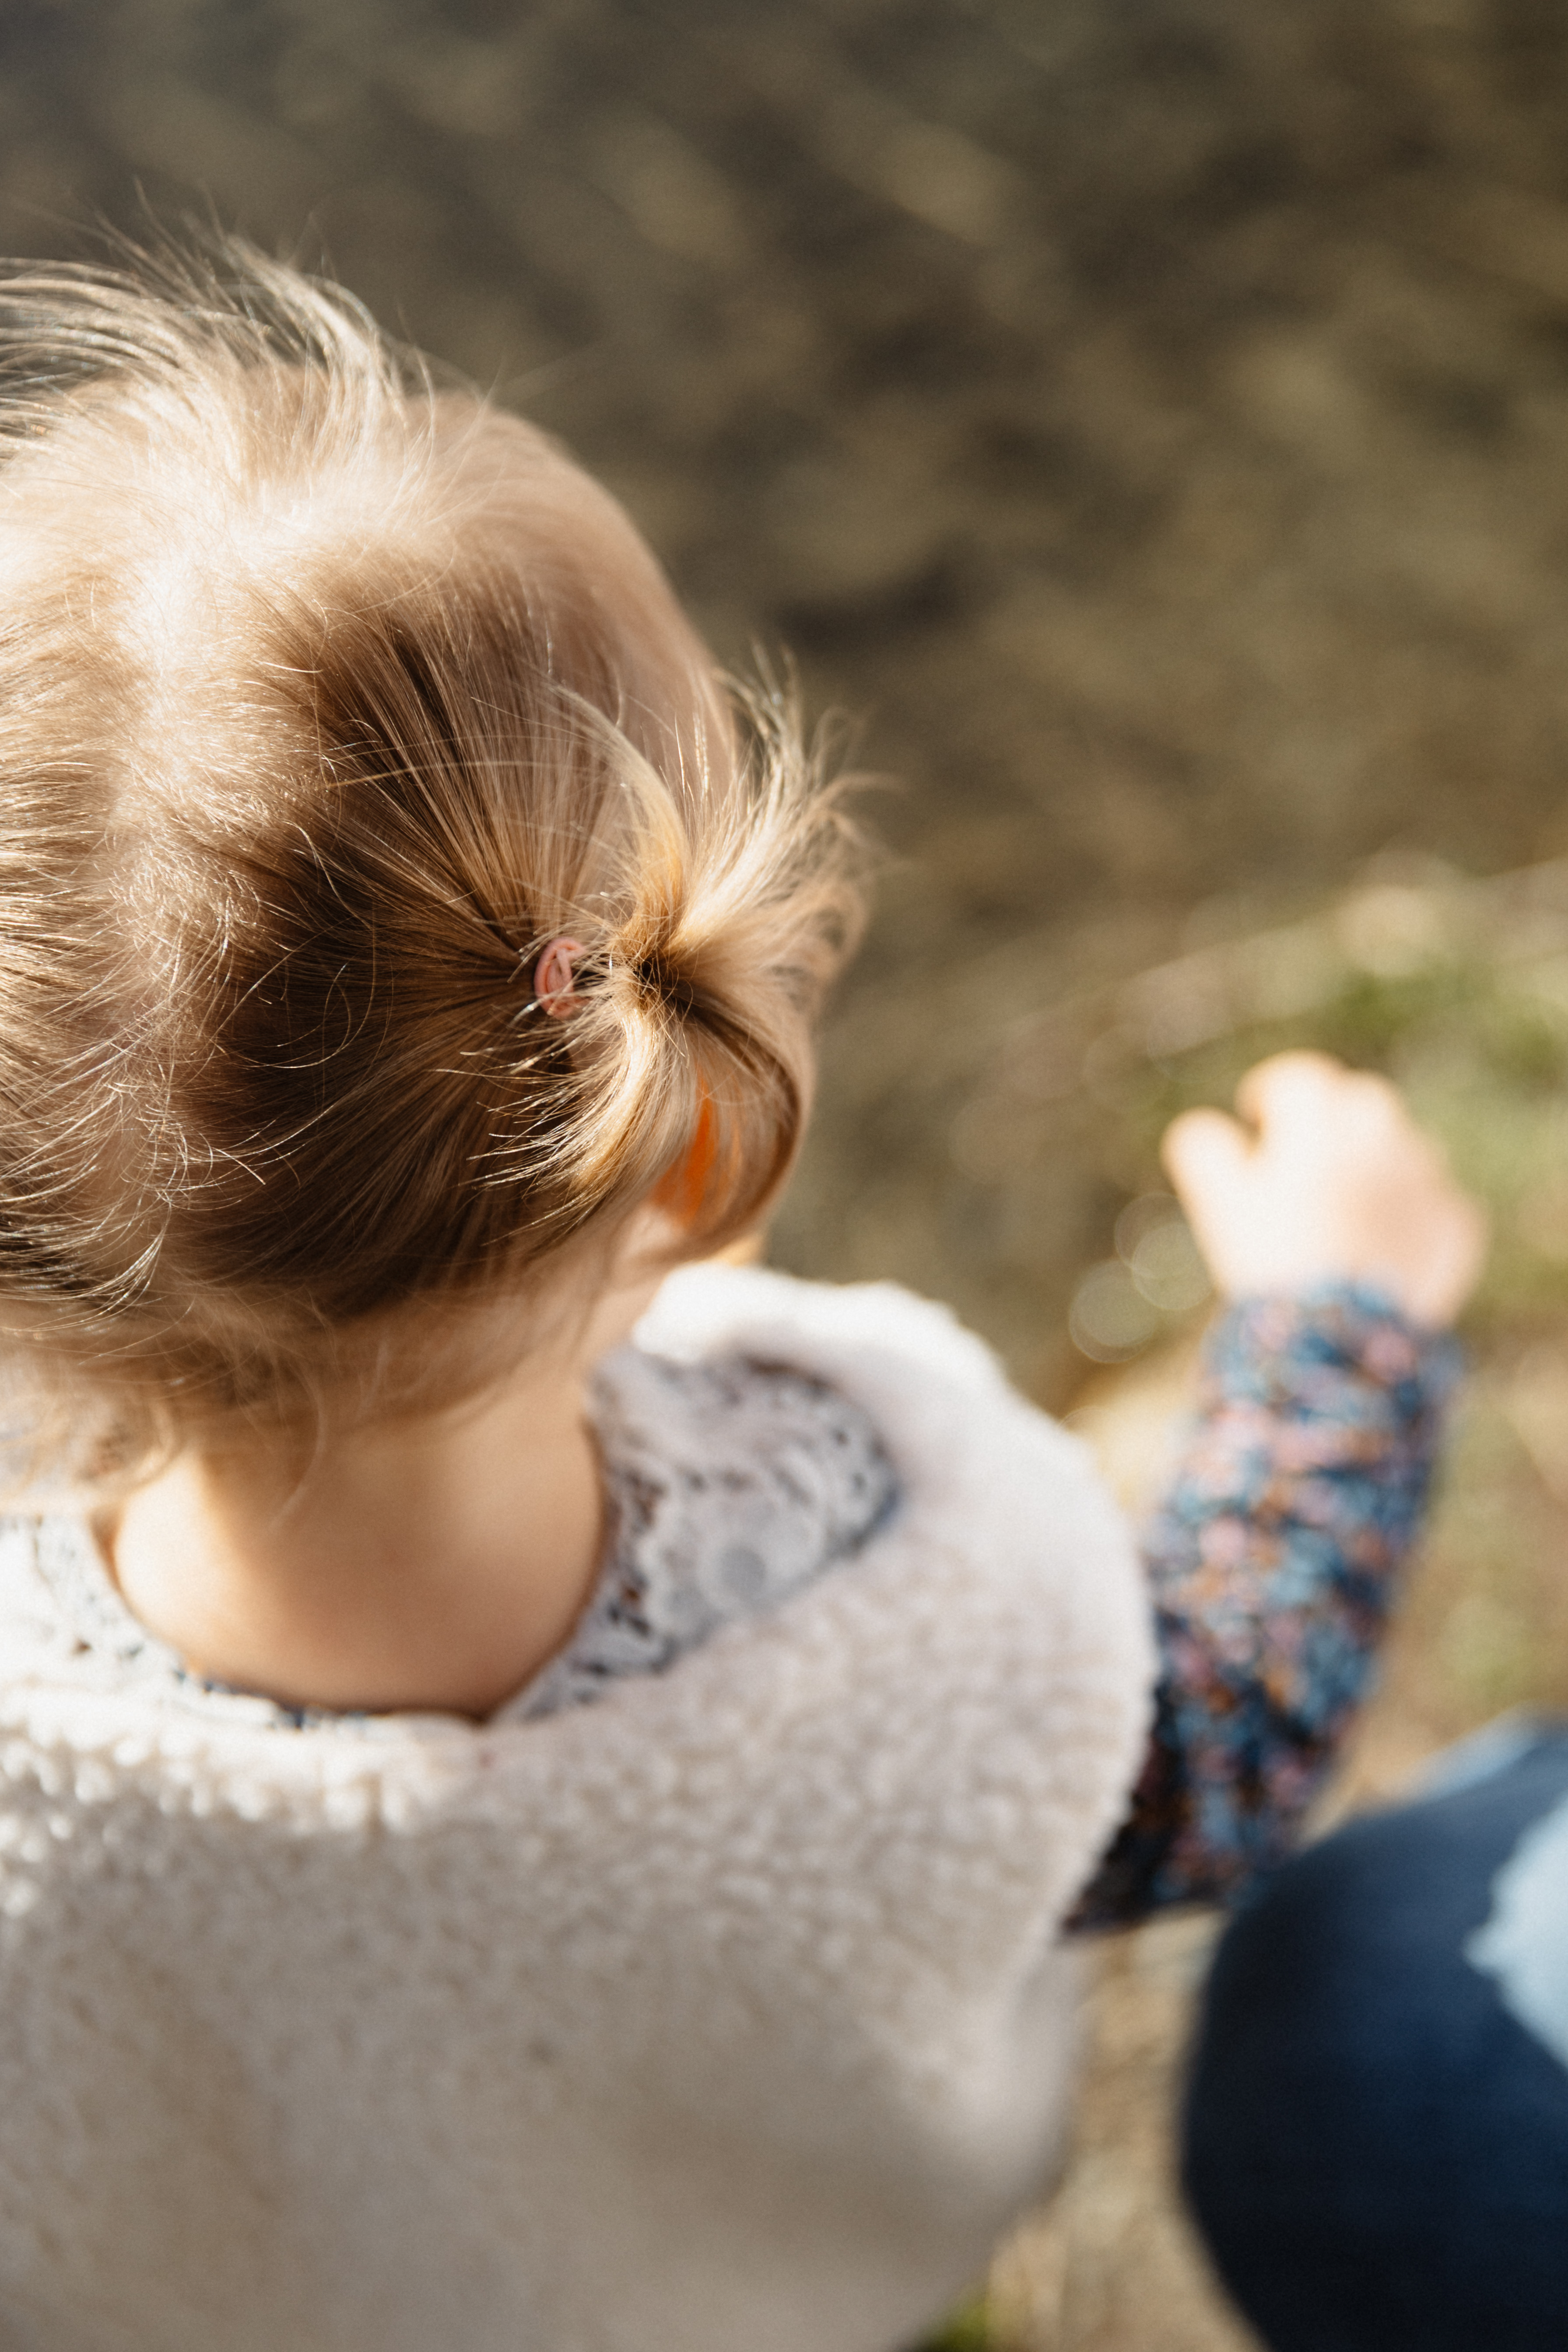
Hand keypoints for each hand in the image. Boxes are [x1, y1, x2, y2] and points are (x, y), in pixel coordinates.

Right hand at [1161, 1052, 1487, 1328]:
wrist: (1342, 1337)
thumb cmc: (1272, 1262)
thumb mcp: (1220, 1203)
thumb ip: (1204, 1150)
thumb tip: (1204, 1129)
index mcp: (1322, 1125)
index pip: (1298, 1079)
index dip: (1270, 1092)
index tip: (1254, 1114)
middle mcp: (1385, 1139)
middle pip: (1361, 1101)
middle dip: (1332, 1117)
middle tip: (1306, 1155)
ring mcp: (1429, 1180)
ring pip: (1406, 1149)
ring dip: (1378, 1163)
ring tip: (1347, 1206)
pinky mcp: (1458, 1224)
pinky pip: (1438, 1203)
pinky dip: (1413, 1214)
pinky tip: (1385, 1245)